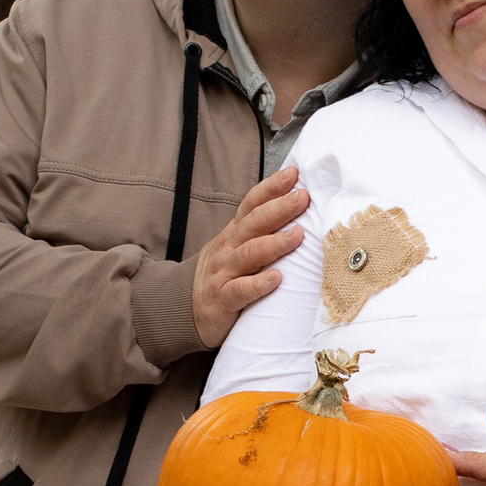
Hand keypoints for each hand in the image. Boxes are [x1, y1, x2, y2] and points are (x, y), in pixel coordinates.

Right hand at [192, 166, 307, 349]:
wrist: (183, 310)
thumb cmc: (221, 277)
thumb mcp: (235, 248)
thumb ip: (259, 232)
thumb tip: (297, 212)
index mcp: (234, 234)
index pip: (251, 204)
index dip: (271, 188)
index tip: (293, 174)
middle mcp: (228, 249)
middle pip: (253, 224)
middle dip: (279, 208)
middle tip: (302, 198)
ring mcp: (224, 273)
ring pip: (249, 254)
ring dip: (274, 243)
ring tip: (298, 235)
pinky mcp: (223, 299)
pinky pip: (240, 290)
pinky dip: (258, 284)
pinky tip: (276, 278)